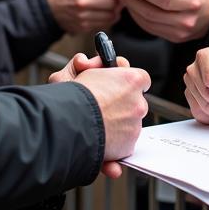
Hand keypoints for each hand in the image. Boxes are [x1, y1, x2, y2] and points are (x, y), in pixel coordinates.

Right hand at [46, 0, 121, 33]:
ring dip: (116, 10)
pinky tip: (106, 11)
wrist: (50, 6)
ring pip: (112, 14)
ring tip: (113, 4)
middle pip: (113, 2)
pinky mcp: (84, 26)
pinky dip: (109, 17)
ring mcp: (83, 16)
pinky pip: (106, 23)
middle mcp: (82, 1)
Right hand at [51, 51, 148, 176]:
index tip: (115, 84)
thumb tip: (84, 62)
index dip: (125, 82)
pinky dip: (112, 144)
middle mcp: (139, 103)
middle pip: (135, 103)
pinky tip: (97, 138)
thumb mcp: (76, 69)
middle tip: (100, 104)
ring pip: (128, 124)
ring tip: (94, 122)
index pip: (140, 78)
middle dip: (120, 104)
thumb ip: (86, 65)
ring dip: (115, 124)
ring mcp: (134, 127)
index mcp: (133, 80)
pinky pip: (122, 144)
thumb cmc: (72, 96)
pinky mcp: (127, 147)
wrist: (69, 123)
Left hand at [116, 0, 208, 42]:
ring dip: (133, 10)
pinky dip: (139, 19)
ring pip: (149, 23)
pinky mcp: (174, 39)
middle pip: (153, 14)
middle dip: (133, 2)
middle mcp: (187, 21)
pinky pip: (151, 29)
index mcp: (193, 3)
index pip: (165, 1)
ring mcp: (180, 33)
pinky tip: (132, 8)